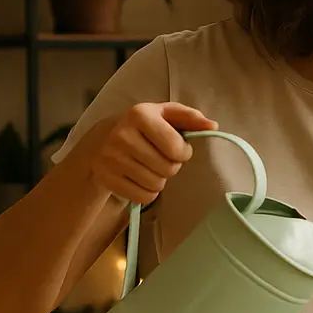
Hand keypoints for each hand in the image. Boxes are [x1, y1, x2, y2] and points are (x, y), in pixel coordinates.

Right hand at [79, 102, 215, 204]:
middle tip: (159, 158)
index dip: (183, 152)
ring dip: (159, 180)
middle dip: (170, 166)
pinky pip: (143, 197)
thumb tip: (213, 125)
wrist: (100, 142)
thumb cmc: (142, 128)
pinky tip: (139, 179)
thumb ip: (190, 117)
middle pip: (167, 168)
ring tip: (149, 168)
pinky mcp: (106, 178)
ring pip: (156, 185)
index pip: (176, 148)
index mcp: (140, 114)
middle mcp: (122, 135)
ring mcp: (111, 158)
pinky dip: (147, 193)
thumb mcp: (164, 115)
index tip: (177, 149)